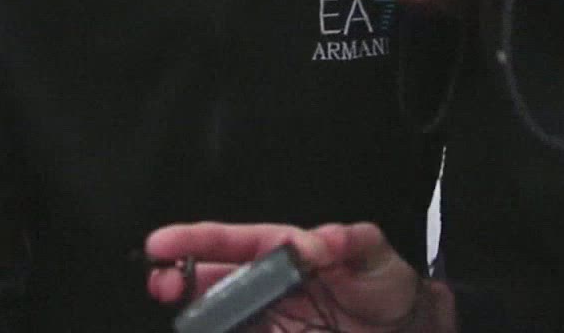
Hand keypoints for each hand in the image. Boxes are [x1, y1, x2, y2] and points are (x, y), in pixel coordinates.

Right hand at [145, 222, 450, 330]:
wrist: (404, 331)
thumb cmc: (385, 283)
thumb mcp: (373, 252)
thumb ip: (347, 241)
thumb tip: (317, 241)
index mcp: (284, 250)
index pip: (233, 241)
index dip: (196, 240)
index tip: (164, 242)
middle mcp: (268, 284)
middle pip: (214, 279)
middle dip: (181, 278)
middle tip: (160, 283)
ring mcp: (269, 317)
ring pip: (220, 312)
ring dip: (195, 311)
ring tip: (174, 310)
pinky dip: (221, 332)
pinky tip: (204, 330)